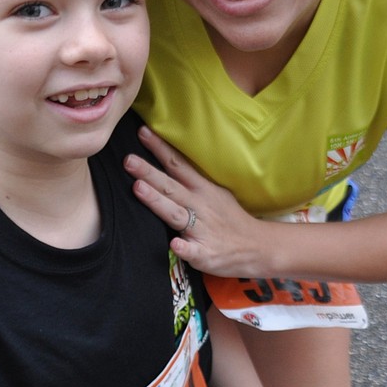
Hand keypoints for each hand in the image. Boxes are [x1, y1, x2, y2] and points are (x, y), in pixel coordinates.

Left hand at [124, 126, 261, 275]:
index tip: (142, 132)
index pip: (178, 165)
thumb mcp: (215, 193)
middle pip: (171, 187)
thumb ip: (191, 181)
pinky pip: (192, 250)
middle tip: (128, 160)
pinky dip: (184, 247)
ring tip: (138, 188)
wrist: (258, 246)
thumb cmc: (230, 219)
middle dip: (149, 173)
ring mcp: (202, 230)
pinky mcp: (205, 254)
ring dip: (157, 201)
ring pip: (175, 214)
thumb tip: (167, 163)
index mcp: (203, 190)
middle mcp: (200, 206)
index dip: (160, 149)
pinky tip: (174, 243)